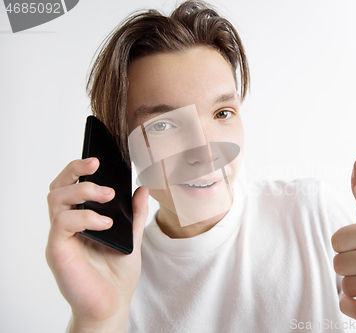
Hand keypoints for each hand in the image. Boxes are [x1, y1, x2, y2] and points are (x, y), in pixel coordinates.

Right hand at [46, 158, 148, 330]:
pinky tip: (105, 222)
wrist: (113, 304)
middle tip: (95, 165)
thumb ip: (135, 215)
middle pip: (58, 187)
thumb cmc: (118, 273)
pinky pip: (62, 224)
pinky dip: (84, 218)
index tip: (98, 159)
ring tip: (107, 195)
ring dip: (82, 191)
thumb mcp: (132, 238)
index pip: (71, 186)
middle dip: (74, 171)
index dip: (79, 169)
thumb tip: (142, 189)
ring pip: (56, 200)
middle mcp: (67, 225)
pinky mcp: (57, 250)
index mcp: (82, 219)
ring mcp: (60, 237)